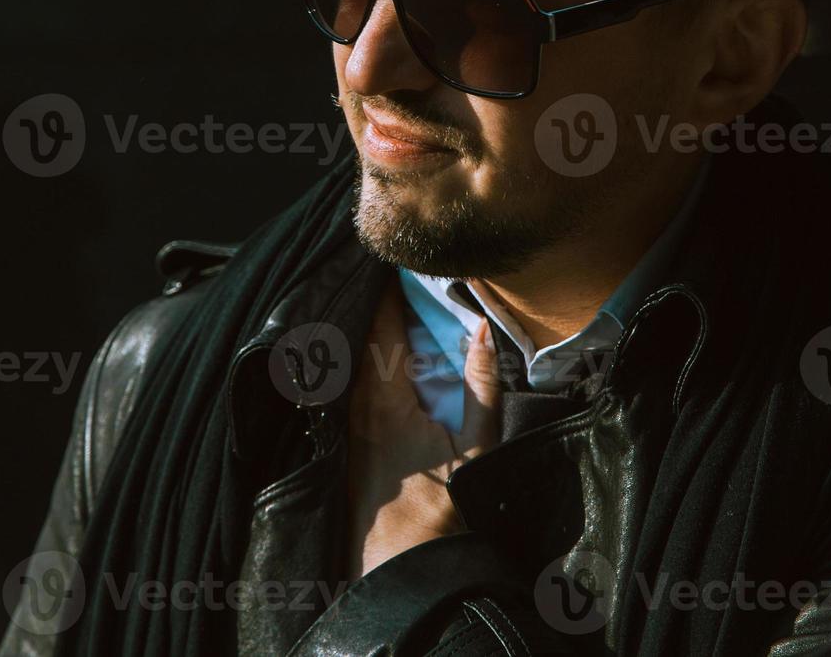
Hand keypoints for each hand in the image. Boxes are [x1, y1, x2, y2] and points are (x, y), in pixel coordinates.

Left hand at [345, 279, 500, 579]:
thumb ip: (482, 384)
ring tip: (393, 308)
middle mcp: (356, 403)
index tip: (400, 262)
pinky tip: (382, 360)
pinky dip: (366, 362)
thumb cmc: (439, 510)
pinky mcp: (346, 441)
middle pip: (363, 337)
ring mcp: (347, 423)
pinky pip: (352, 385)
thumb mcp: (475, 446)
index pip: (382, 325)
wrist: (398, 567)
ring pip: (354, 362)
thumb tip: (484, 330)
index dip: (390, 290)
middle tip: (399, 277)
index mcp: (384, 397)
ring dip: (372, 335)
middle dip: (380, 306)